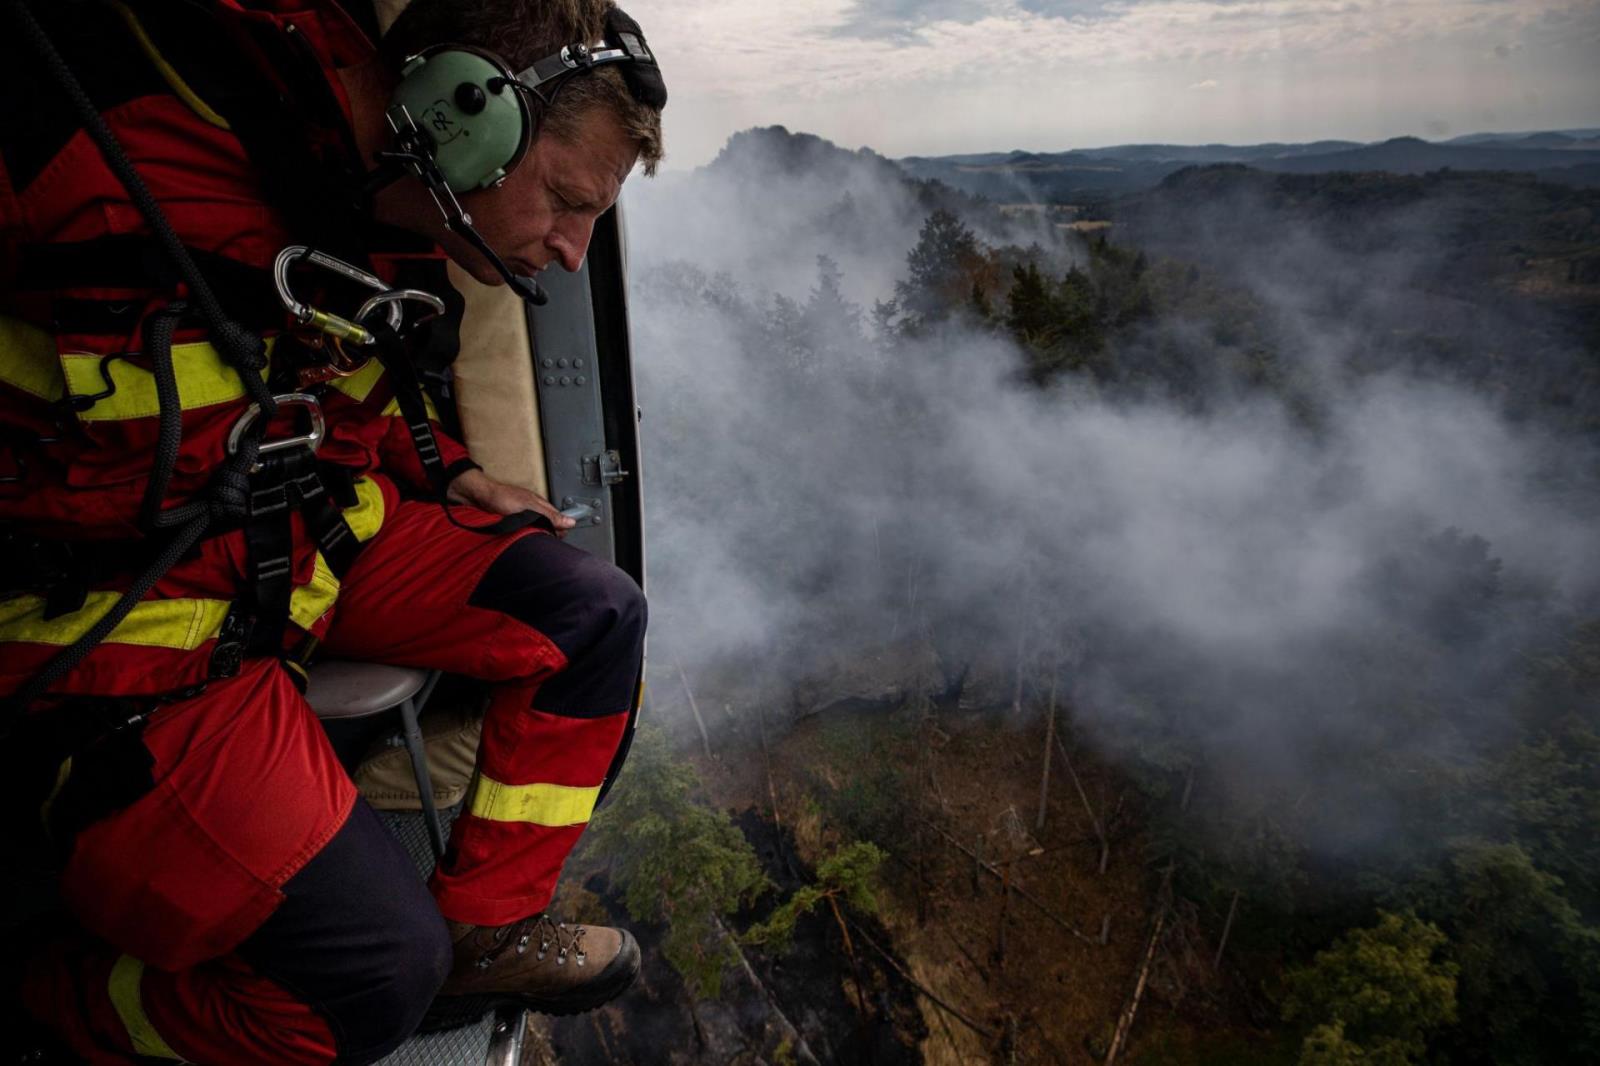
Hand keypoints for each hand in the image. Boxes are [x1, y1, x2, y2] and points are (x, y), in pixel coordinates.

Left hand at [447, 468, 575, 533]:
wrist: (476, 496)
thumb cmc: (500, 497)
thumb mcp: (529, 507)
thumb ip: (549, 515)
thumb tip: (569, 522)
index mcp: (540, 505)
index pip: (557, 521)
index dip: (559, 532)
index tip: (557, 541)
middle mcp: (531, 511)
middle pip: (546, 527)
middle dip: (547, 536)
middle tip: (545, 545)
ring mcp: (520, 517)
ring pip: (534, 531)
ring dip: (535, 538)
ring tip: (534, 546)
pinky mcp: (510, 523)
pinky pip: (521, 533)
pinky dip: (523, 538)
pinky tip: (522, 543)